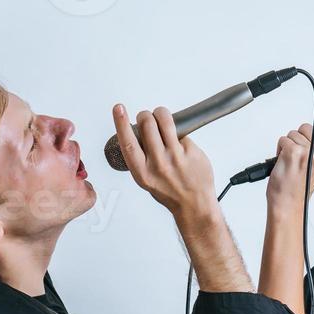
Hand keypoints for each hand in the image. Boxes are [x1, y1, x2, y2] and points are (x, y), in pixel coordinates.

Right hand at [112, 104, 216, 220]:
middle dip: (146, 115)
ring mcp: (176, 157)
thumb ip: (141, 158)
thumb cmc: (169, 192)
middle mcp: (158, 164)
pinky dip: (180, 133)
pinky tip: (180, 143)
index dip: (121, 122)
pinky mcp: (191, 152)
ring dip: (161, 114)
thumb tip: (140, 133)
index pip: (128, 142)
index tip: (119, 108)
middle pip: (147, 124)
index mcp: (142, 172)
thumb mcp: (146, 179)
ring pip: (166, 121)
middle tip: (148, 118)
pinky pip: (182, 132)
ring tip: (162, 117)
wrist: (194, 205)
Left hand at [266, 123, 313, 207]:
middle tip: (298, 159)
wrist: (289, 202)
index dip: (309, 139)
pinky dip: (280, 150)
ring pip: (293, 133)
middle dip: (298, 140)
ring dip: (289, 146)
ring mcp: (309, 151)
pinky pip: (283, 139)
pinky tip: (285, 162)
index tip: (307, 153)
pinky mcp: (294, 151)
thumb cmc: (300, 186)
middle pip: (306, 128)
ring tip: (292, 162)